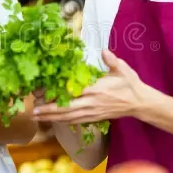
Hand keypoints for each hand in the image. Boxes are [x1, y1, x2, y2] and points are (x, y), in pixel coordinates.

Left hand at [32, 49, 161, 123]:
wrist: (140, 103)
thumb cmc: (130, 84)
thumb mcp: (122, 69)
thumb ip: (111, 60)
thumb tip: (104, 51)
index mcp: (97, 90)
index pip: (73, 93)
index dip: (56, 95)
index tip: (43, 94)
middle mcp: (92, 103)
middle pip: (66, 109)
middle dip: (48, 111)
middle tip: (32, 111)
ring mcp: (92, 113)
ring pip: (68, 117)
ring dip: (51, 118)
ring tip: (36, 116)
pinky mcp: (94, 118)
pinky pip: (74, 121)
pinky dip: (61, 121)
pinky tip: (51, 120)